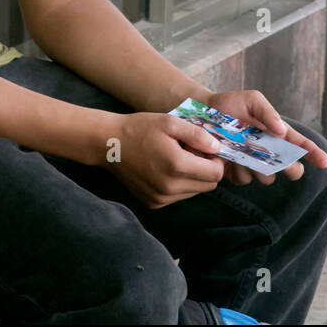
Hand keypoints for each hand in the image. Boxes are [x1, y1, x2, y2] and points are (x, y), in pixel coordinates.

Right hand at [102, 112, 225, 208]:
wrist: (108, 144)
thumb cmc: (139, 129)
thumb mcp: (171, 122)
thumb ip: (198, 135)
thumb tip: (217, 148)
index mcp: (177, 166)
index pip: (216, 174)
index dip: (216, 160)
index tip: (205, 148)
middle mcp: (170, 188)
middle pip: (208, 186)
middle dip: (206, 169)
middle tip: (191, 152)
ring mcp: (161, 198)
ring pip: (194, 192)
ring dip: (193, 177)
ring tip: (176, 159)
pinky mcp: (153, 203)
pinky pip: (178, 196)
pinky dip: (179, 184)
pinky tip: (165, 168)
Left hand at [188, 89, 326, 187]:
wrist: (202, 114)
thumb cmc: (229, 105)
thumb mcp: (251, 100)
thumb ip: (268, 112)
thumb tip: (282, 130)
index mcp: (276, 133)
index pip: (300, 145)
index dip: (314, 154)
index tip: (324, 162)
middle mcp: (268, 151)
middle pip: (289, 168)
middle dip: (290, 168)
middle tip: (286, 165)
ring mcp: (252, 163)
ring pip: (267, 178)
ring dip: (261, 169)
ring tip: (246, 154)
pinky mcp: (236, 171)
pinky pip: (244, 180)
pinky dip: (239, 171)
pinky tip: (230, 158)